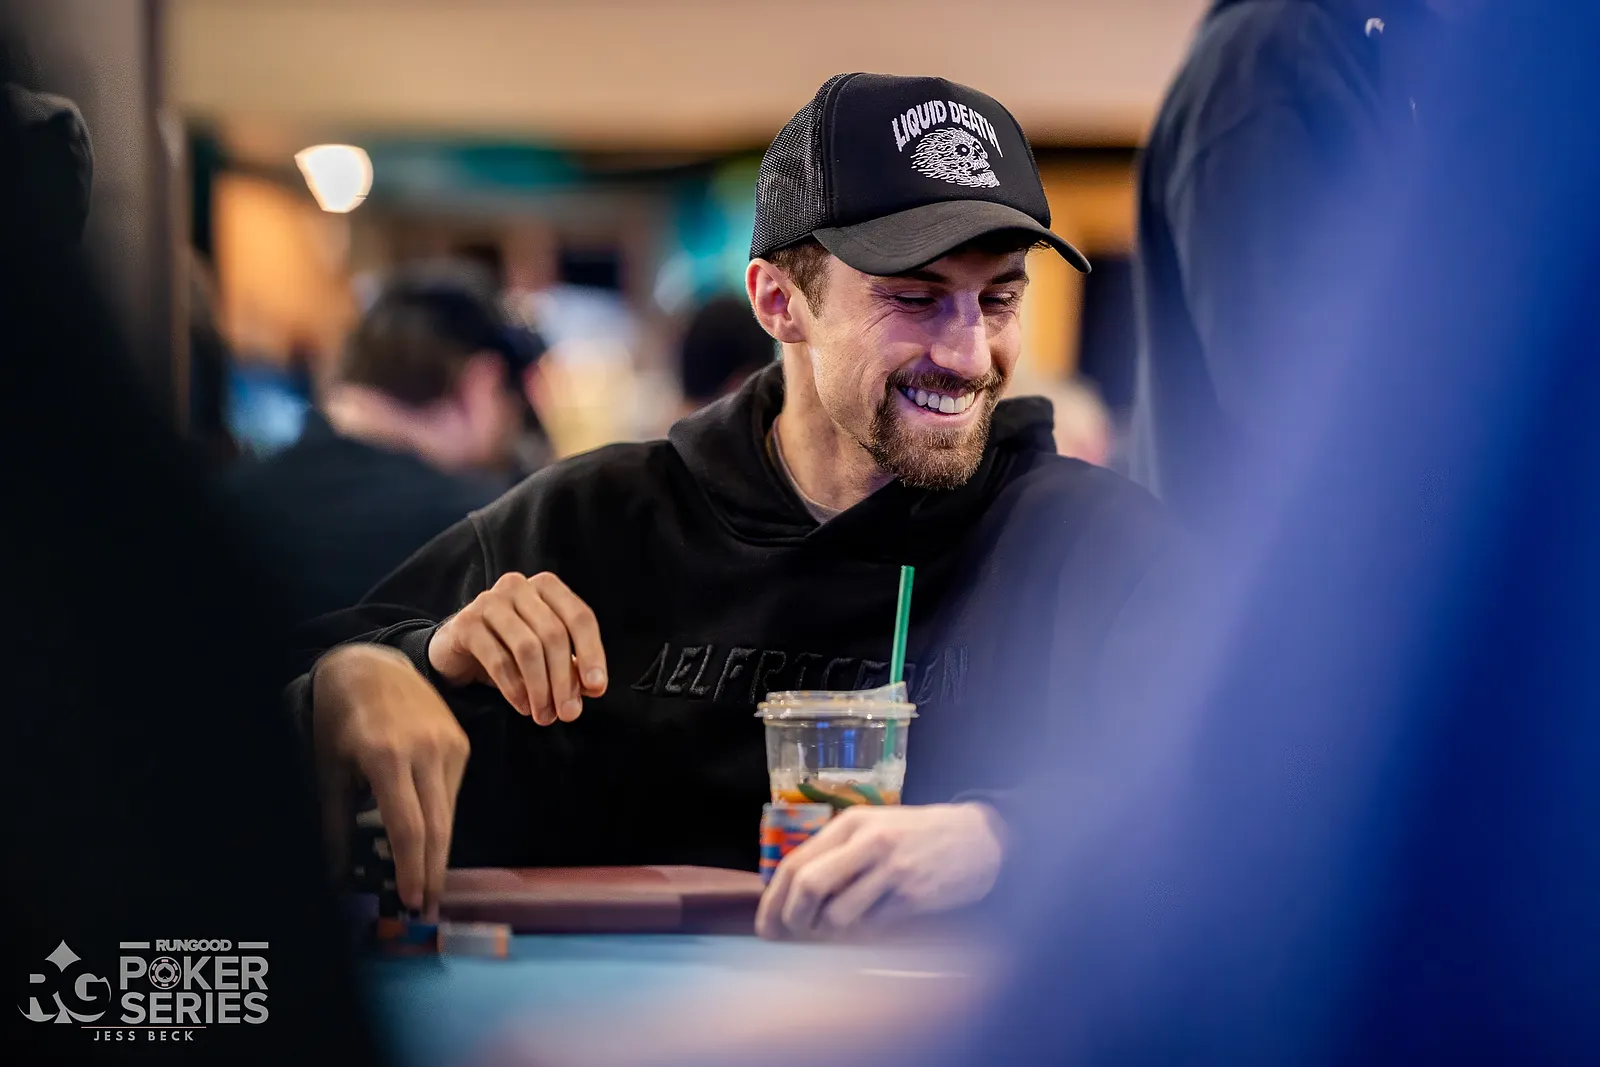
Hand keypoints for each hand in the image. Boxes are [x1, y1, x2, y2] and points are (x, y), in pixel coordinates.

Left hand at [312, 644, 469, 916]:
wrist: (371, 667)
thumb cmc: (340, 720)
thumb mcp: (328, 769)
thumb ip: (335, 823)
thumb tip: (337, 877)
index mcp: (387, 757)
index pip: (408, 827)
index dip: (411, 870)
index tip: (409, 902)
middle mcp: (426, 750)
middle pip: (437, 826)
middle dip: (431, 873)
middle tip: (425, 910)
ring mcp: (449, 744)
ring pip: (448, 812)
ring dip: (437, 851)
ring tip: (424, 884)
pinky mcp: (461, 742)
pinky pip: (451, 792)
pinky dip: (439, 819)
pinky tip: (427, 838)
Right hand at [428, 571, 607, 724]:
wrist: (457, 650)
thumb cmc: (508, 649)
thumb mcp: (545, 654)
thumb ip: (571, 665)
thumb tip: (593, 687)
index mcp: (547, 587)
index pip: (580, 617)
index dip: (592, 653)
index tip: (597, 688)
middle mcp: (519, 587)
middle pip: (554, 634)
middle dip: (565, 679)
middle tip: (569, 713)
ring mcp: (490, 602)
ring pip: (528, 647)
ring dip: (541, 688)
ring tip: (545, 715)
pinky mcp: (466, 624)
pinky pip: (498, 660)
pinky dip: (515, 688)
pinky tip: (523, 706)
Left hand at [756, 802, 1006, 940]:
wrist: (977, 838)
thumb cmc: (915, 837)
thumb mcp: (871, 829)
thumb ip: (835, 854)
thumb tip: (790, 897)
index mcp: (849, 824)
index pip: (794, 863)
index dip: (773, 901)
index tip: (766, 928)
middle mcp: (867, 842)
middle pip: (808, 886)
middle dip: (793, 919)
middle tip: (794, 934)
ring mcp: (891, 869)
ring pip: (838, 914)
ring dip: (831, 931)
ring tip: (841, 926)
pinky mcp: (913, 895)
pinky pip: (872, 926)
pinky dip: (863, 933)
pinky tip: (872, 923)